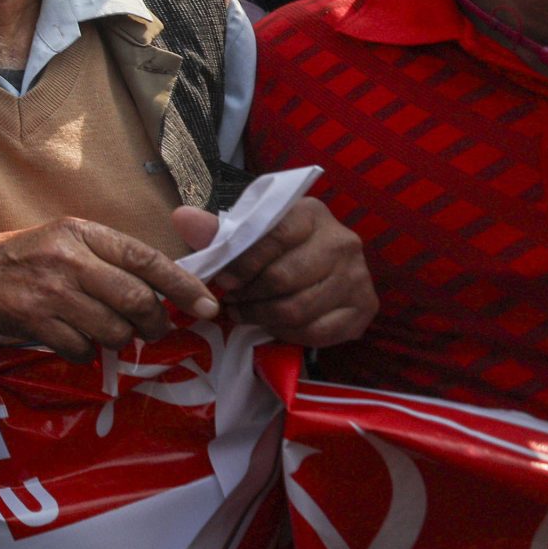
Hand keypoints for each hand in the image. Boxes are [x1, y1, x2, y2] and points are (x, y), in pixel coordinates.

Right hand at [0, 216, 220, 358]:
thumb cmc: (18, 259)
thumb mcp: (62, 242)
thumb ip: (105, 258)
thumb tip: (158, 289)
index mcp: (81, 233)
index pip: (146, 258)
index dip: (183, 285)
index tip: (208, 305)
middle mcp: (69, 258)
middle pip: (136, 299)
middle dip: (154, 323)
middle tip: (153, 331)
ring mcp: (51, 291)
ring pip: (113, 330)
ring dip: (117, 341)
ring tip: (104, 334)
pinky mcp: (35, 320)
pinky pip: (81, 349)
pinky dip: (83, 352)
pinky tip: (71, 340)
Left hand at [171, 197, 376, 347]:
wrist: (321, 266)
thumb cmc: (275, 249)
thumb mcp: (246, 235)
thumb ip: (216, 231)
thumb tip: (182, 217)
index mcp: (311, 214)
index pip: (273, 237)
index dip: (241, 264)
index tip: (222, 282)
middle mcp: (342, 242)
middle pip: (284, 278)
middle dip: (249, 296)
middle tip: (231, 303)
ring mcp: (358, 276)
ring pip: (298, 309)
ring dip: (262, 317)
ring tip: (245, 313)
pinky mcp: (365, 308)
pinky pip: (319, 332)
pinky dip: (288, 334)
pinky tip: (274, 326)